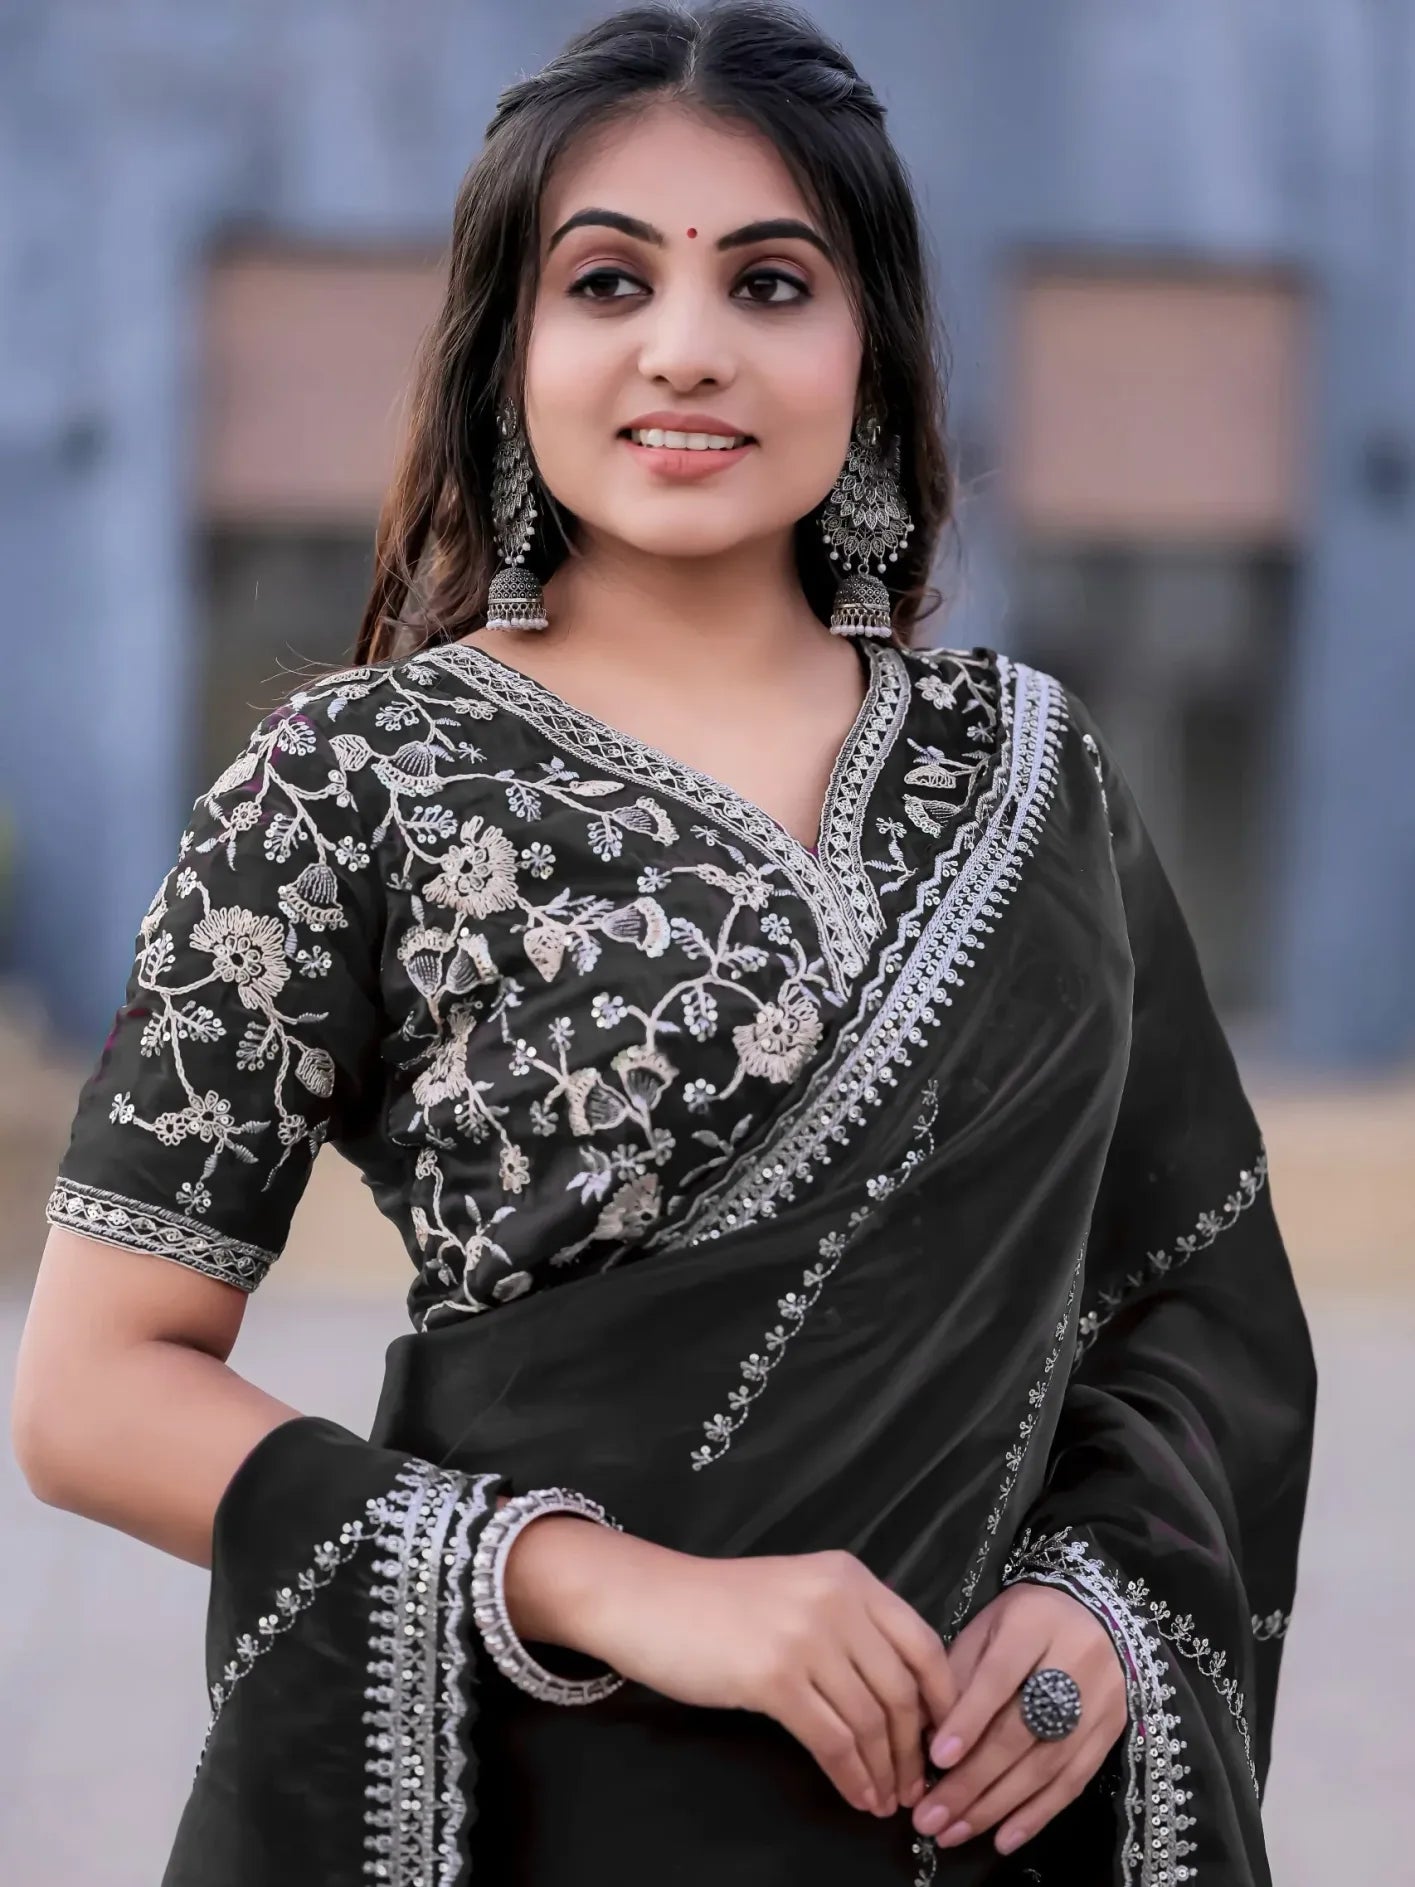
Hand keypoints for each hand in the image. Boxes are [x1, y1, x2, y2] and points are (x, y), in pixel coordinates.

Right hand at [510, 1522, 955, 1818]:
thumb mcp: (798, 1593)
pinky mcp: (775, 1677)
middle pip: (900, 1688)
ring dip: (884, 1770)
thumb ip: (847, 1624)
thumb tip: (898, 1691)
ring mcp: (806, 1637)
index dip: (941, 1700)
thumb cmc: (720, 1605)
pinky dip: (852, 1776)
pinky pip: (832, 1740)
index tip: (943, 1739)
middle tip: (915, 1785)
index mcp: (849, 1576)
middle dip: (914, 1747)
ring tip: (886, 1800)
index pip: (922, 1642)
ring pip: (870, 1719)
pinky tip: (856, 1795)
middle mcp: (837, 1600)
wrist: (651, 1601)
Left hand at [910, 1582, 1126, 1856]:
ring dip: (997, 1806)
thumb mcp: (988, 1627)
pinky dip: (1037, 1815)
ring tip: (954, 1833)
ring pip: (1046, 1765)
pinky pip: (1073, 1783)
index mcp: (1035, 1624)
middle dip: (973, 1779)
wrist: (1096, 1614)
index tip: (935, 1760)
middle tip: (932, 1815)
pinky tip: (1004, 1837)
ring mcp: (1099, 1702)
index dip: (969, 1720)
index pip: (1000, 1677)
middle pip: (1022, 1731)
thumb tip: (925, 1735)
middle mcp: (1074, 1662)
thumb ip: (958, 1674)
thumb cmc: (1026, 1620)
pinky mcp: (1111, 1733)